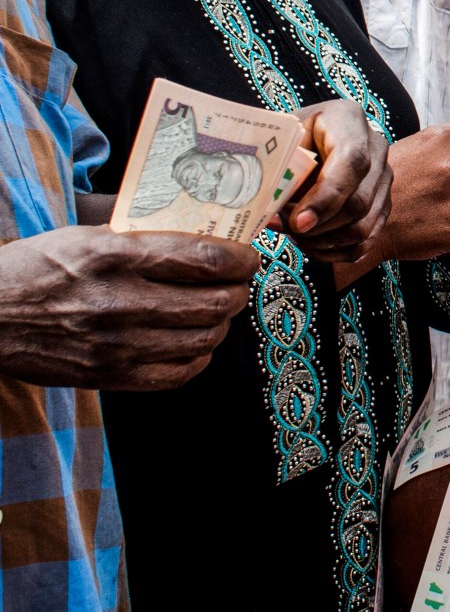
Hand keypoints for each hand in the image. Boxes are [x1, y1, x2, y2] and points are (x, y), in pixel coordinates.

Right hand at [0, 225, 257, 389]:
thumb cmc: (38, 268)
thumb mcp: (86, 236)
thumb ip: (142, 240)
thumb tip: (203, 239)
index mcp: (115, 255)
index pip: (206, 258)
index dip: (241, 260)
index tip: (248, 257)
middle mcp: (121, 300)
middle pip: (215, 302)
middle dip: (238, 292)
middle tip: (237, 285)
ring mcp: (118, 343)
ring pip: (204, 338)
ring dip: (222, 324)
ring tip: (218, 311)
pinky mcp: (110, 375)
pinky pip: (179, 374)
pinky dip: (199, 358)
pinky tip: (196, 344)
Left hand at [282, 99, 392, 261]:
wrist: (310, 137)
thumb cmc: (292, 136)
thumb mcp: (282, 139)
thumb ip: (280, 168)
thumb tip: (270, 209)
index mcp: (349, 121)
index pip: (351, 163)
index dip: (325, 198)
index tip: (297, 223)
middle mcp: (376, 149)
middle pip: (359, 203)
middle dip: (318, 226)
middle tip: (283, 228)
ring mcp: (383, 180)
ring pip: (363, 228)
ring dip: (324, 242)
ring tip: (294, 236)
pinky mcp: (382, 206)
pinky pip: (365, 242)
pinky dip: (336, 252)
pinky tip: (310, 246)